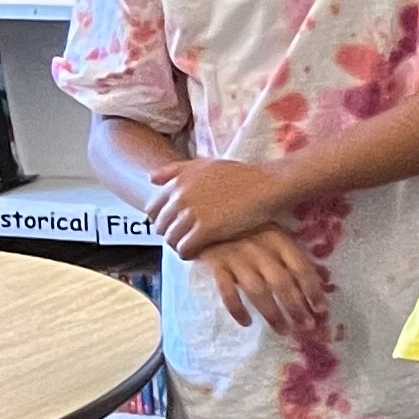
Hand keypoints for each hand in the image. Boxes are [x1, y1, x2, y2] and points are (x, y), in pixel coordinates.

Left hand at [153, 156, 306, 254]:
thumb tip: (151, 178)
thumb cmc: (241, 175)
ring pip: (170, 239)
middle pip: (160, 226)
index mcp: (178, 182)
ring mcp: (191, 214)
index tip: (175, 225)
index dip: (162, 220)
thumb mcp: (205, 164)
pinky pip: (184, 249)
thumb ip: (176, 170)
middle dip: (171, 233)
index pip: (153, 209)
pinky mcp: (205, 230)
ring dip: (179, 245)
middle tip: (186, 237)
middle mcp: (180, 197)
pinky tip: (199, 253)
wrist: (267, 185)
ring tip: (193, 246)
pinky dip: (188, 254)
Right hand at [198, 227, 328, 331]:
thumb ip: (291, 256)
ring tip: (283, 331)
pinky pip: (227, 292)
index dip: (312, 290)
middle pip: (281, 283)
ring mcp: (237, 257)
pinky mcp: (217, 265)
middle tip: (305, 327)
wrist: (208, 219)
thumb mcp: (274, 235)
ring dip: (272, 314)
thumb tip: (321, 281)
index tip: (321, 310)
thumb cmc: (248, 229)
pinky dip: (237, 309)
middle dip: (295, 307)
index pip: (301, 268)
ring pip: (257, 291)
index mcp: (279, 240)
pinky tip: (246, 323)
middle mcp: (260, 249)